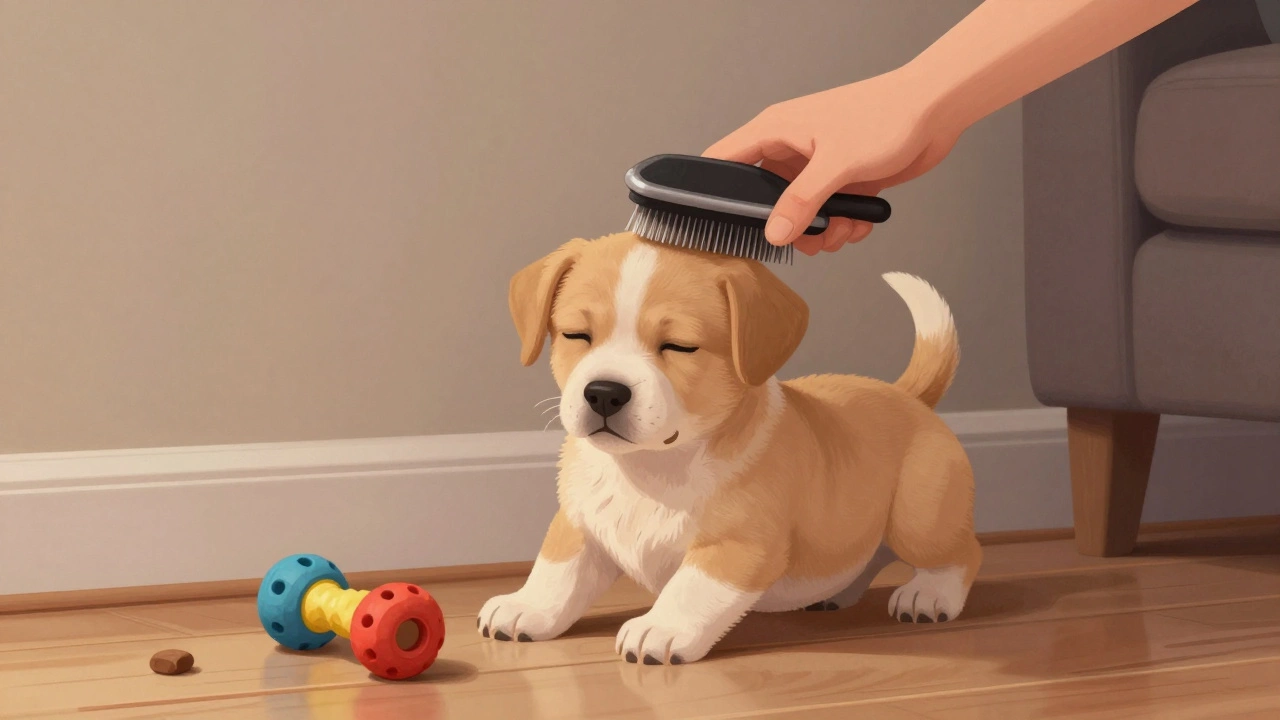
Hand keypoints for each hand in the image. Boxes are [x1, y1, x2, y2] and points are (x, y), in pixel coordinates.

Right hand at [703, 67, 960, 254]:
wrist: (935, 111)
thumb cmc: (885, 116)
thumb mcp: (836, 163)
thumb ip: (801, 202)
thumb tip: (774, 234)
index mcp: (775, 130)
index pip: (724, 160)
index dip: (714, 192)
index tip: (721, 225)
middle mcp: (791, 148)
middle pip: (764, 201)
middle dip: (787, 226)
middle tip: (808, 237)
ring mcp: (815, 166)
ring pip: (800, 214)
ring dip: (821, 232)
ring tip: (843, 229)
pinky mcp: (840, 180)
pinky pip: (828, 215)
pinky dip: (843, 225)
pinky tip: (860, 220)